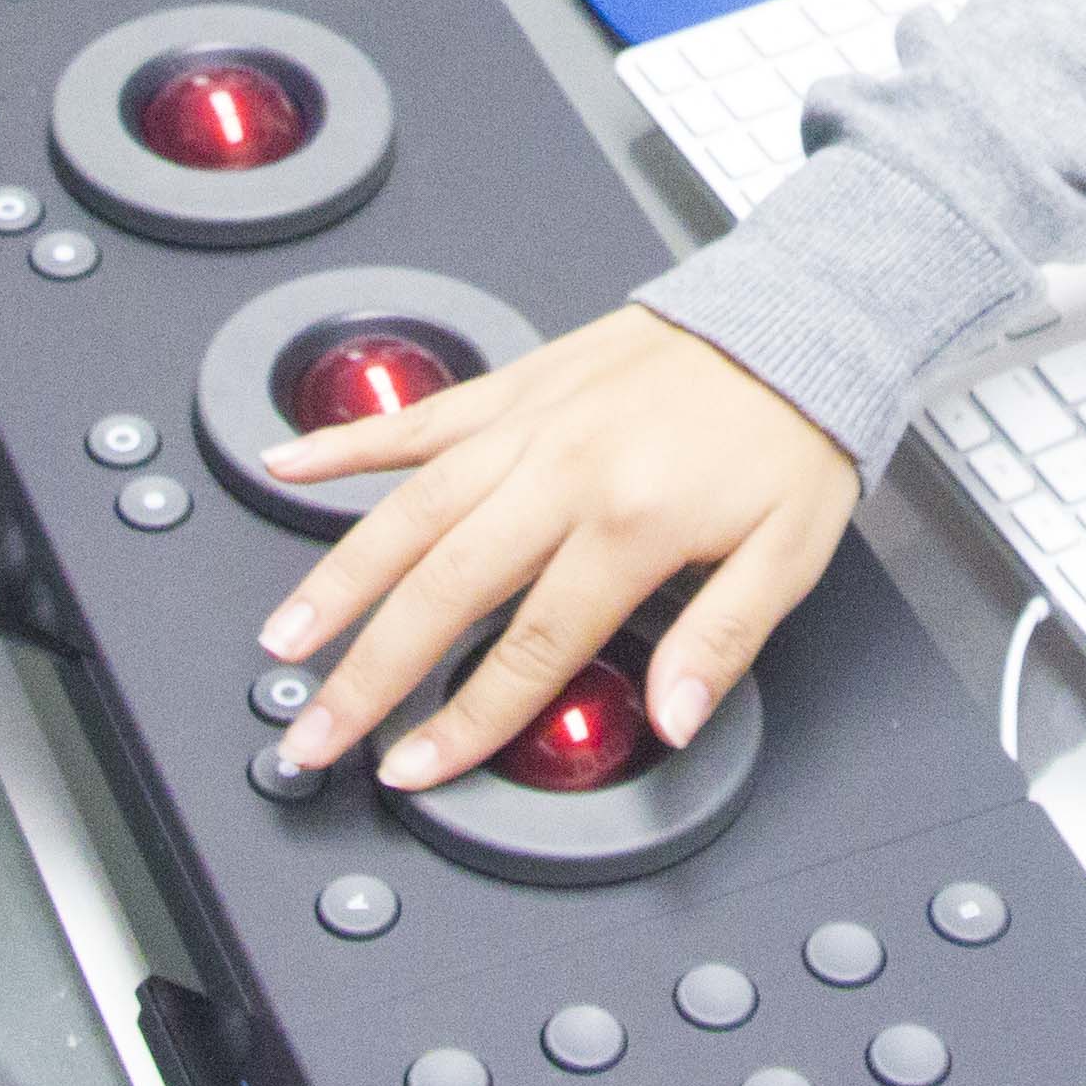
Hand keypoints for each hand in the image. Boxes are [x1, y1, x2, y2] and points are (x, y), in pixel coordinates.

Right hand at [250, 307, 858, 790]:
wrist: (800, 316)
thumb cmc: (794, 433)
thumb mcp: (791, 553)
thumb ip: (722, 641)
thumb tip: (673, 719)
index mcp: (632, 522)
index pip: (528, 648)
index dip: (464, 720)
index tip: (413, 769)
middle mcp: (566, 469)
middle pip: (444, 588)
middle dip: (368, 672)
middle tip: (313, 731)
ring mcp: (532, 422)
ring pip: (411, 509)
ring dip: (339, 577)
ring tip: (285, 637)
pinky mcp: (520, 382)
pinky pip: (422, 416)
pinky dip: (350, 443)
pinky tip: (287, 464)